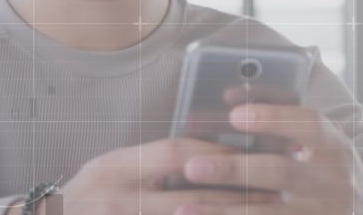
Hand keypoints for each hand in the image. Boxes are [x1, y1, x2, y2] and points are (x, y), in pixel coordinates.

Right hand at [12, 138, 279, 214]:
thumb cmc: (86, 196)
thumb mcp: (112, 168)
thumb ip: (153, 161)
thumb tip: (206, 154)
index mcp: (118, 170)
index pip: (179, 154)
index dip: (219, 154)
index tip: (251, 156)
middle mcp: (120, 201)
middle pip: (194, 199)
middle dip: (239, 197)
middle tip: (276, 193)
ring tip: (268, 213)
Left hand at [174, 104, 362, 214]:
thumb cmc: (328, 163)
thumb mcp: (320, 137)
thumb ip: (280, 117)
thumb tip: (228, 95)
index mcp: (331, 143)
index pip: (305, 124)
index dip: (271, 118)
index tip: (235, 115)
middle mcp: (328, 177)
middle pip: (278, 172)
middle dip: (233, 170)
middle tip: (192, 166)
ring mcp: (319, 210)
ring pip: (266, 213)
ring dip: (222, 210)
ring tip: (183, 208)